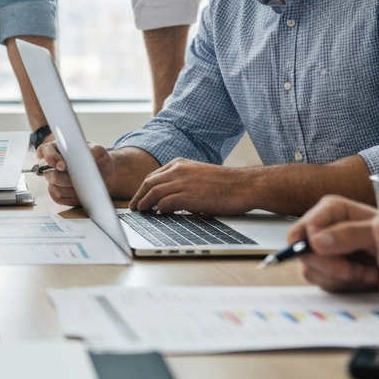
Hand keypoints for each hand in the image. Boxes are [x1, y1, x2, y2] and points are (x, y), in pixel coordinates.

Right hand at [37, 140, 113, 206]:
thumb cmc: (98, 160)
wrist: (106, 176)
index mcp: (58, 149)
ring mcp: (54, 179)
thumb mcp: (99, 151)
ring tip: (82, 184)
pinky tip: (79, 192)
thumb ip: (93, 150)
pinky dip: (69, 196)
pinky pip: (57, 197)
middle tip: (76, 178)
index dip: (50, 157)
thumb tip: (87, 154)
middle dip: (61, 177)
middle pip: (46, 172)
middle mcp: (52, 164)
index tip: (62, 165)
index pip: (45, 150)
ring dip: (68, 187)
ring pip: (53, 186)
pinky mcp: (58, 193)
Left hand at [128, 157, 253, 214]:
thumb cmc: (226, 183)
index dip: (143, 188)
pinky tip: (158, 215)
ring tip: (141, 212)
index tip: (139, 197)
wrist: (244, 185)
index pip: (154, 176)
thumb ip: (183, 182)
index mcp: (180, 163)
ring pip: (153, 193)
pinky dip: (158, 210)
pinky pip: (165, 203)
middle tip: (134, 207)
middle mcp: (178, 170)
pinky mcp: (188, 196)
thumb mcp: (199, 175)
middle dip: (138, 196)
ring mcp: (182, 182)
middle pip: (149, 183)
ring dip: (144, 204)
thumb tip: (170, 199)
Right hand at [290, 195, 378, 291]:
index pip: (305, 228)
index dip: (317, 247)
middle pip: (302, 250)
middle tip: (356, 274)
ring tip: (368, 275)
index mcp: (331, 209)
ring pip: (309, 268)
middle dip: (329, 267)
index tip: (343, 262)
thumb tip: (315, 242)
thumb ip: (347, 234)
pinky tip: (362, 279)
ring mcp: (320, 249)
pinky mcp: (324, 268)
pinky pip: (319, 281)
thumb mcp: (376, 235)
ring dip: (339, 277)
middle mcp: (320, 227)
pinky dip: (341, 285)